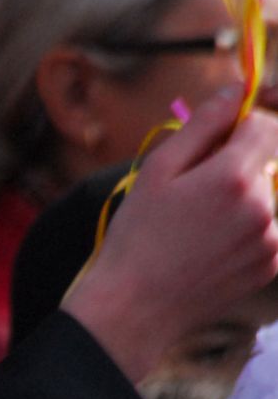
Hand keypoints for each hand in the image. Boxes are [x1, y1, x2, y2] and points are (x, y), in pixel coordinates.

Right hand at [65, 87, 277, 381]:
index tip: (216, 140)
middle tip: (199, 188)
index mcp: (235, 176)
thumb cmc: (136, 239)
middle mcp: (264, 205)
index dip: (240, 126)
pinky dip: (251, 225)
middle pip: (271, 159)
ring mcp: (272, 238)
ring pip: (271, 192)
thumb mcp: (156, 172)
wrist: (135, 309)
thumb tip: (237, 89)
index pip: (265, 124)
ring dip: (247, 195)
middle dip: (242, 162)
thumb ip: (202, 125)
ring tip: (202, 221)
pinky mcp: (272, 263)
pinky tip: (212, 243)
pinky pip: (272, 226)